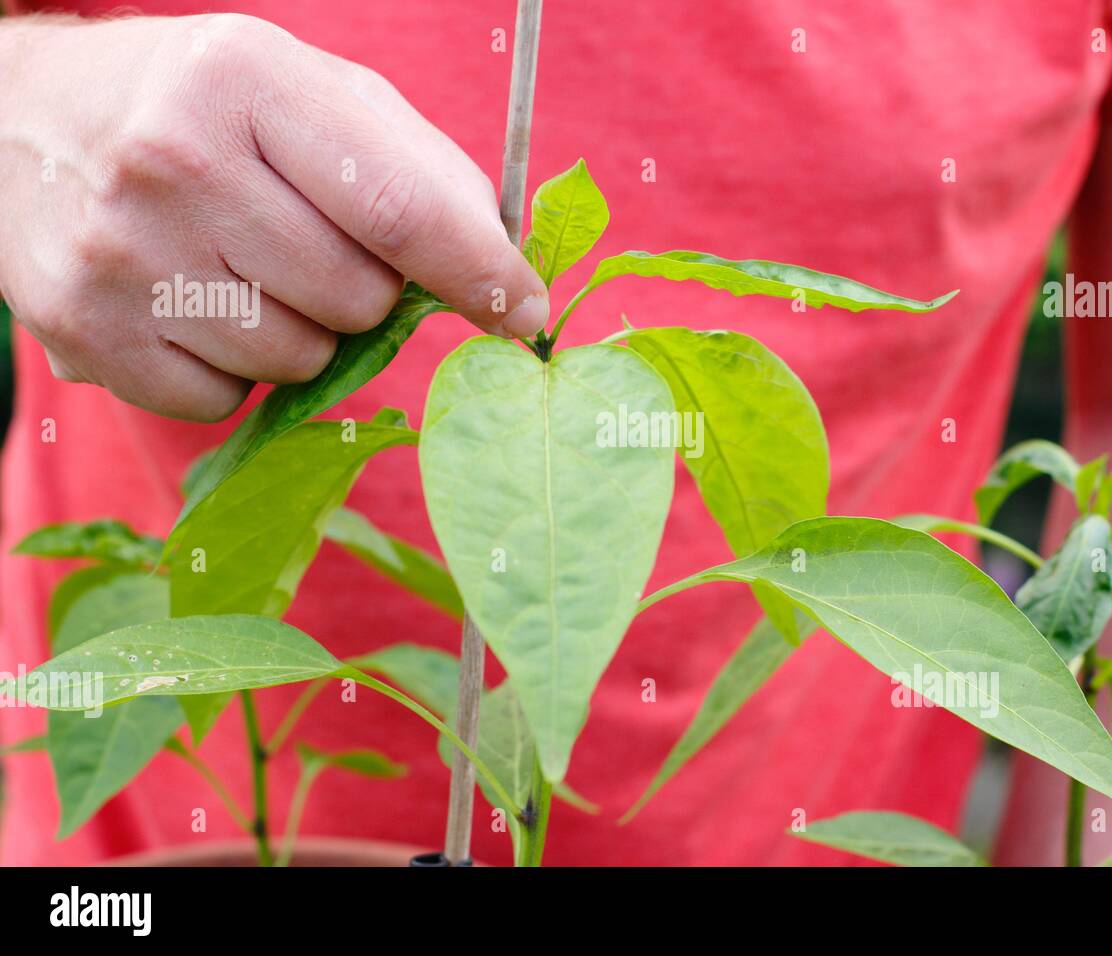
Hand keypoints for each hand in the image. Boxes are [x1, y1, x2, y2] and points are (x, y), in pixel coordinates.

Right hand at [0, 13, 547, 420]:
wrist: (19, 120)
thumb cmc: (202, 107)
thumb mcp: (312, 89)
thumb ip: (419, 168)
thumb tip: (503, 269)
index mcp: (244, 81)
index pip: (402, 209)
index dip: (482, 274)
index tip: (526, 312)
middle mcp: (171, 164)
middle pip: (358, 300)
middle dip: (363, 287)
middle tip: (308, 240)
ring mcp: (119, 257)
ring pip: (301, 360)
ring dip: (300, 329)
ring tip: (239, 263)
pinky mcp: (86, 335)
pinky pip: (230, 401)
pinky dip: (233, 367)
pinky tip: (192, 300)